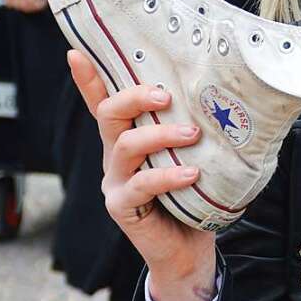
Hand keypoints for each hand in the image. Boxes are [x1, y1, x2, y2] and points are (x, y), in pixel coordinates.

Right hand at [68, 50, 216, 300]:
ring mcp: (115, 180)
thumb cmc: (192, 194)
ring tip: (192, 135)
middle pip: (109, 114)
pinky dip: (167, 176)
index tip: (76, 52)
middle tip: (167, 95)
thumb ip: (191, 128)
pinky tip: (191, 174)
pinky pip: (141, 184)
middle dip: (135, 97)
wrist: (187, 248)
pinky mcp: (122, 206)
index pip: (103, 101)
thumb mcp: (190, 154)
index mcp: (128, 136)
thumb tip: (223, 92)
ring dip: (160, 134)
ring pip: (125, 144)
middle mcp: (115, 154)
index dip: (87, 78)